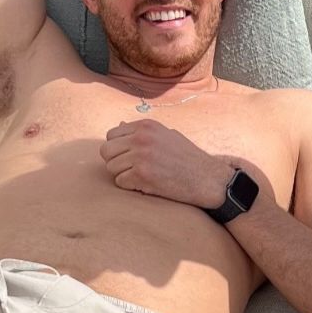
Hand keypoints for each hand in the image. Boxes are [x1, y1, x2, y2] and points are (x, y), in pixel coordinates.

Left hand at [98, 119, 235, 208]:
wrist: (205, 177)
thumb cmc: (186, 157)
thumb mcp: (166, 135)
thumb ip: (142, 132)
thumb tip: (119, 125)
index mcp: (146, 126)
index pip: (111, 135)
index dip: (117, 148)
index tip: (129, 157)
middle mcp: (141, 138)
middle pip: (106, 151)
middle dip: (115, 162)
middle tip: (130, 169)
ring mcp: (141, 156)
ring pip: (111, 168)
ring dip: (122, 175)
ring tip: (140, 177)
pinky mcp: (142, 175)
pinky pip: (120, 182)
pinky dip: (129, 186)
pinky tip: (145, 184)